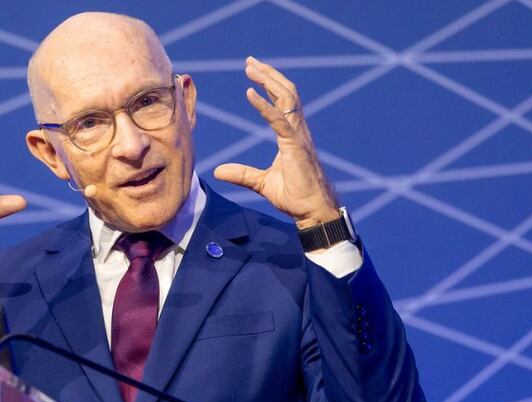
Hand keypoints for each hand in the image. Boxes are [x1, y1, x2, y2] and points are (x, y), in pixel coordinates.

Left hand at [213, 56, 338, 228]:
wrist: (312, 210)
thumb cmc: (294, 196)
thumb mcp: (261, 183)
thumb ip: (242, 174)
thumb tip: (218, 171)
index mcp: (291, 135)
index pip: (282, 101)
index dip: (268, 84)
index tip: (252, 71)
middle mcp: (297, 130)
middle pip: (285, 92)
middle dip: (268, 74)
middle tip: (250, 61)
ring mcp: (298, 136)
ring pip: (286, 98)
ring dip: (268, 80)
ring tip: (251, 68)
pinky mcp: (295, 145)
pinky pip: (279, 120)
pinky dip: (264, 105)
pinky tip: (250, 93)